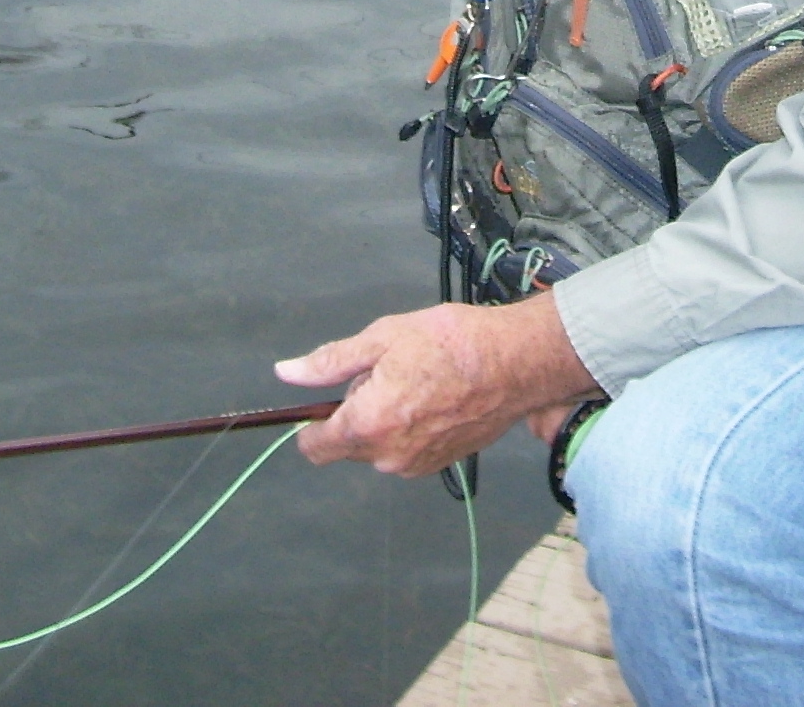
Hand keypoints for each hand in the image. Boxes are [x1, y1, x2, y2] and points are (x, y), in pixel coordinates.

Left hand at [274, 294, 597, 477]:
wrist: (518, 362)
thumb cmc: (449, 342)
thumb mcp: (383, 338)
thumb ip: (331, 362)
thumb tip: (285, 373)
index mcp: (367, 426)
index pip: (314, 447)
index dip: (311, 422)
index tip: (330, 396)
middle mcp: (388, 457)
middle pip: (348, 444)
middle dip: (357, 413)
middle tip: (390, 372)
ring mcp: (417, 466)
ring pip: (379, 447)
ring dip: (385, 421)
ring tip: (419, 381)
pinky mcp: (442, 465)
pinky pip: (407, 450)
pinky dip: (411, 428)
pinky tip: (437, 397)